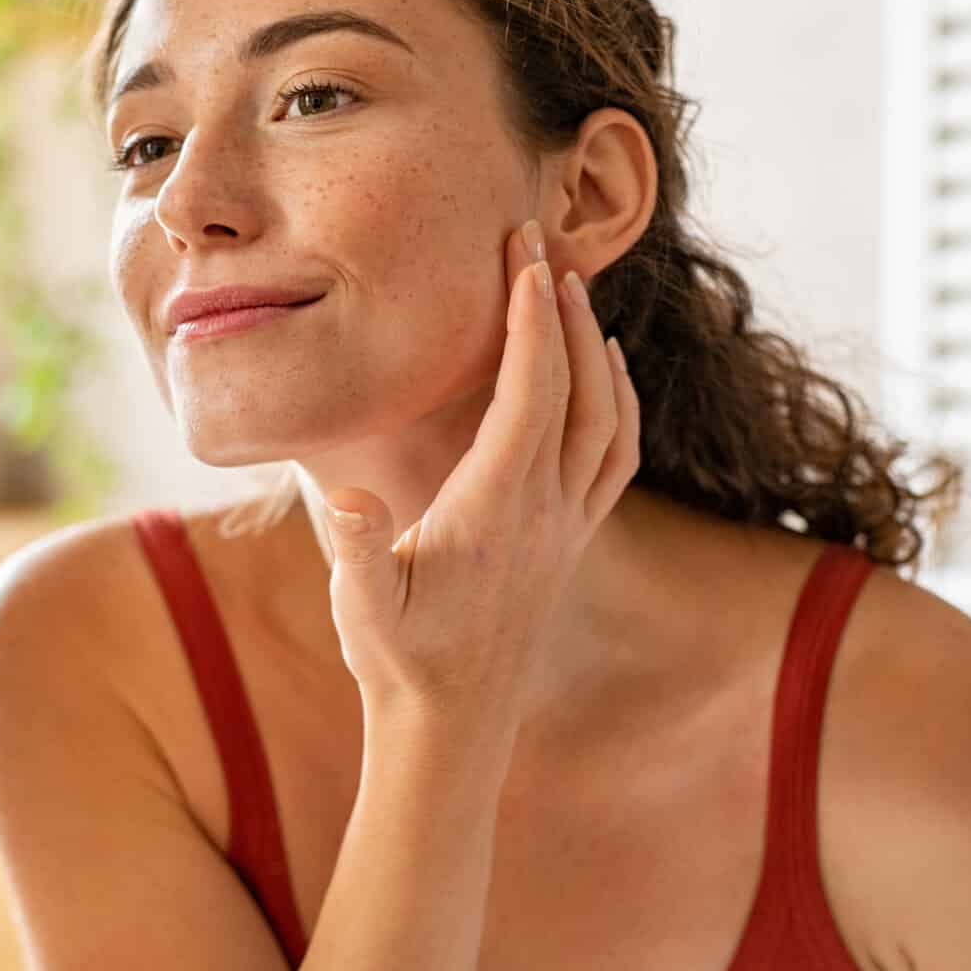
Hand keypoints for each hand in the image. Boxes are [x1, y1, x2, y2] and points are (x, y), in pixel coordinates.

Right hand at [321, 221, 639, 732]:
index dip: (530, 318)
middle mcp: (548, 511)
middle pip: (579, 389)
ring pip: (610, 419)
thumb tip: (352, 500)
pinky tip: (605, 375)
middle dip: (561, 309)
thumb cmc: (398, 662)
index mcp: (499, 509)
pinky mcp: (571, 542)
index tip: (520, 254)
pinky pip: (616, 456)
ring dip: (595, 349)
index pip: (531, 393)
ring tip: (569, 291)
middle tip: (537, 242)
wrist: (452, 729)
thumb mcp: (362, 609)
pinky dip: (618, 401)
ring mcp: (568, 527)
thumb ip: (360, 551)